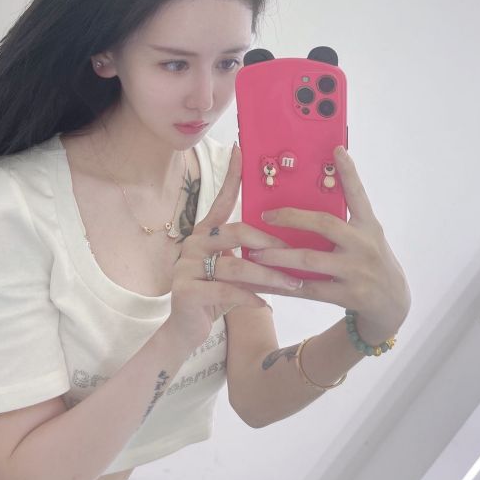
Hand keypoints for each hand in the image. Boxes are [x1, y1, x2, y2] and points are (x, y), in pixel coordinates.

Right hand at [169, 145, 315, 347]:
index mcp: (206, 232)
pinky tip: (265, 304)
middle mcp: (193, 243)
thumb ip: (250, 254)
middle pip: (237, 232)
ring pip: (235, 265)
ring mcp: (186, 267)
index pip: (221, 199)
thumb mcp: (234, 270)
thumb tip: (289, 243)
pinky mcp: (186, 291)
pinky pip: (226, 290)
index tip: (241, 149)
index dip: (232, 175)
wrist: (186, 330)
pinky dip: (250, 297)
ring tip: (291, 285)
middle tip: (293, 255)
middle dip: (270, 244)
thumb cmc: (216, 294)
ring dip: (268, 276)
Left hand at [246, 147, 411, 344]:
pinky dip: (284, 287)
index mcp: (368, 225)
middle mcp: (363, 244)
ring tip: (255, 254)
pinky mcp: (348, 294)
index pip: (358, 194)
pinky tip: (265, 283)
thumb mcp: (368, 235)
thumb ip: (347, 219)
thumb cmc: (371, 260)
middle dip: (292, 218)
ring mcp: (356, 271)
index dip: (349, 172)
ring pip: (310, 260)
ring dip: (279, 257)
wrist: (392, 302)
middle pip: (325, 224)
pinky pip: (308, 290)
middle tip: (266, 215)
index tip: (336, 149)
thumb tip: (313, 197)